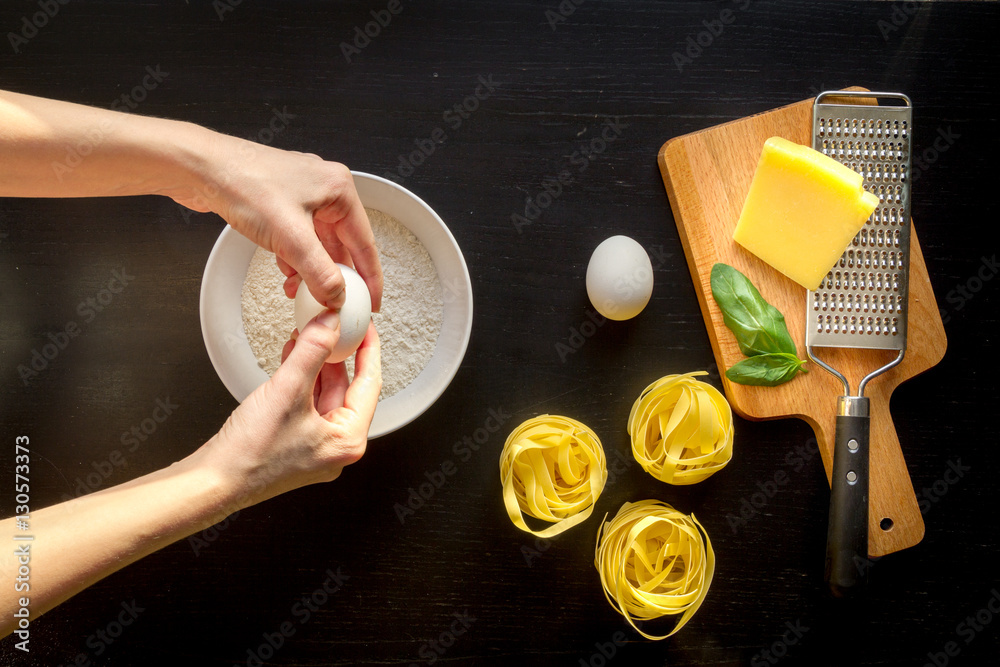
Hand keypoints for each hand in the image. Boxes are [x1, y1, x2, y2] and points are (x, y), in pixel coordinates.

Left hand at [172, 133, 382, 311]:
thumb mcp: (290, 237)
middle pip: (342, 244)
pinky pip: (299, 239)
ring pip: (318, 244)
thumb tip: (337, 295)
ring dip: (312, 270)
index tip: (372, 301)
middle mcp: (324, 190)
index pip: (364, 242)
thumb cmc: (243, 182)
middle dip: (335, 276)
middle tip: (337, 301)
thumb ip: (319, 272)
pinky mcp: (281, 203)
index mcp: (338, 189)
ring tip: (305, 292)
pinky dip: (295, 259)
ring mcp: (302, 196)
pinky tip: (287, 273)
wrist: (199, 168)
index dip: (369, 277)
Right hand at [200, 312, 381, 508]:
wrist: (212, 482)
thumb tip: (330, 324)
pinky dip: (300, 380)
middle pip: (346, 389)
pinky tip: (292, 359)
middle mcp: (336, 447)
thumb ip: (313, 351)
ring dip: (316, 365)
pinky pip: (306, 405)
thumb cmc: (250, 454)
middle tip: (334, 328)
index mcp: (348, 441)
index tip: (366, 328)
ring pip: (324, 395)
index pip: (370, 385)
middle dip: (336, 356)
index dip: (368, 351)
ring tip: (309, 337)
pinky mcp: (295, 443)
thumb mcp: (287, 391)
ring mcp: (316, 447)